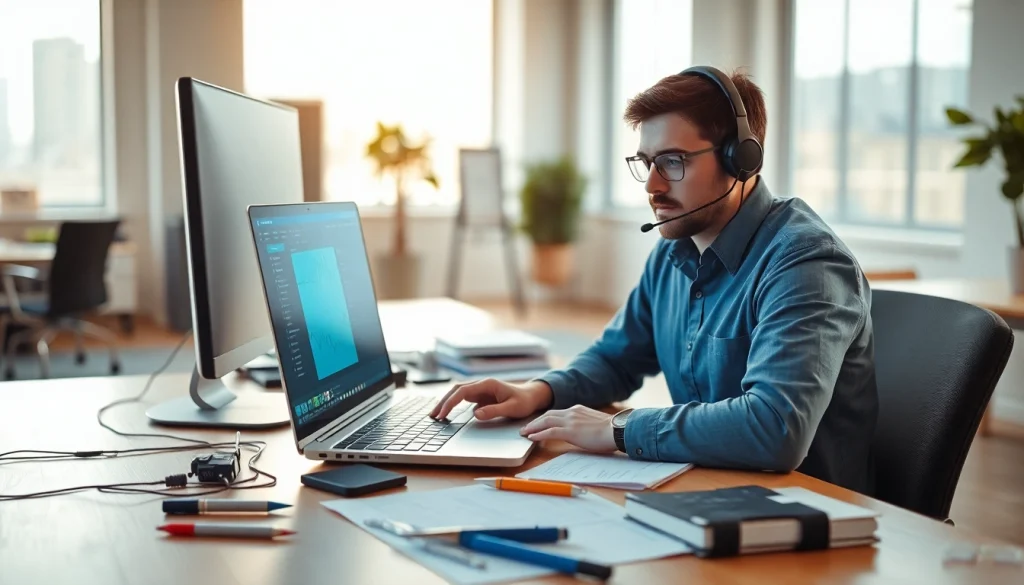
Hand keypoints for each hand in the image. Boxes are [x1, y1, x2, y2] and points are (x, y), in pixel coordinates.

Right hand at [429, 379, 552, 421]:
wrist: (532, 396)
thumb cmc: (524, 401)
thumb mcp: (512, 408)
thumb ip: (494, 411)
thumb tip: (475, 414)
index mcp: (487, 384)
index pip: (462, 391)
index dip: (450, 402)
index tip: (442, 413)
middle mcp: (481, 385)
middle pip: (456, 391)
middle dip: (443, 402)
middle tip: (432, 415)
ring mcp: (480, 391)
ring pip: (458, 394)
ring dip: (446, 403)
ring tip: (435, 415)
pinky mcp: (480, 397)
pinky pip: (463, 400)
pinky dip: (453, 405)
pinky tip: (447, 414)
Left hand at [519, 405, 616, 451]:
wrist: (618, 430)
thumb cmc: (611, 431)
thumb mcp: (595, 423)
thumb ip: (585, 424)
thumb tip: (581, 432)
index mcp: (578, 410)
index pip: (557, 413)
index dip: (545, 418)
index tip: (538, 423)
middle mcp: (572, 412)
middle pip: (548, 415)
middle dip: (535, 421)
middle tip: (525, 428)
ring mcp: (570, 421)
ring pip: (546, 421)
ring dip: (533, 427)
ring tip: (524, 433)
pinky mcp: (570, 431)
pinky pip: (550, 431)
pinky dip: (539, 434)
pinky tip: (532, 438)